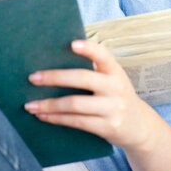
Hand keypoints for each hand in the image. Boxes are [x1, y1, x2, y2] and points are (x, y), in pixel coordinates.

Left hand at [25, 39, 149, 149]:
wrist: (139, 127)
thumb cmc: (115, 96)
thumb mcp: (112, 80)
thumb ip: (93, 70)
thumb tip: (53, 61)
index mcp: (115, 71)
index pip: (103, 55)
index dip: (89, 49)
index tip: (72, 44)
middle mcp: (115, 87)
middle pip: (83, 78)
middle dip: (55, 77)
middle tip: (32, 78)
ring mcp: (113, 108)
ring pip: (75, 104)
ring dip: (49, 104)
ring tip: (30, 105)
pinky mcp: (107, 127)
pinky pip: (77, 122)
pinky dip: (57, 119)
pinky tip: (43, 116)